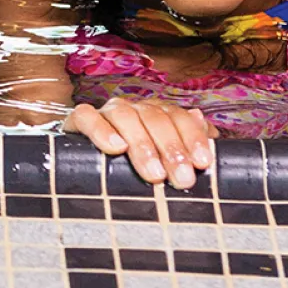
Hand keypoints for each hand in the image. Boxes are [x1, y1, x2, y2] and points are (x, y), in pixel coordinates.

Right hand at [64, 96, 215, 188]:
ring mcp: (106, 112)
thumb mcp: (163, 160)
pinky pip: (87, 116)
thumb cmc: (132, 168)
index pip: (178, 117)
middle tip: (181, 179)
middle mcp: (133, 108)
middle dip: (171, 148)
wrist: (85, 168)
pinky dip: (101, 130)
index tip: (202, 163)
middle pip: (155, 118)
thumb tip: (208, 129)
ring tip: (154, 175)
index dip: (192, 138)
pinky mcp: (79, 120)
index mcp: (156, 114)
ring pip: (125, 116)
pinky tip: (116, 148)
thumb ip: (186, 143)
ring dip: (142, 144)